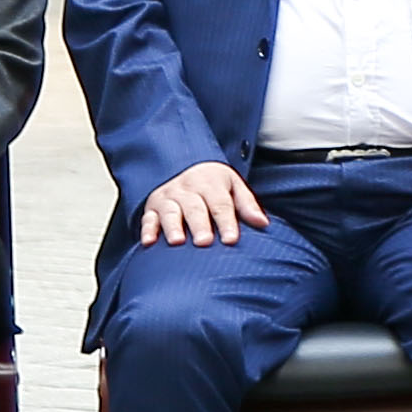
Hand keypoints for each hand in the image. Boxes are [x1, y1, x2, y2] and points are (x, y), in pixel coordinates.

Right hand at [135, 158, 263, 248]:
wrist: (186, 168)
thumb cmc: (215, 186)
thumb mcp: (234, 188)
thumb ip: (247, 205)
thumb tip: (263, 223)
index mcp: (210, 183)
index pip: (220, 204)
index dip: (226, 222)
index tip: (231, 240)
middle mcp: (187, 189)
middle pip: (195, 208)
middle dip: (199, 225)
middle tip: (205, 242)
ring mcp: (168, 198)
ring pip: (170, 212)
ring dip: (173, 227)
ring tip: (178, 241)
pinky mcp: (152, 208)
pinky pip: (148, 219)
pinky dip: (148, 230)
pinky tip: (149, 243)